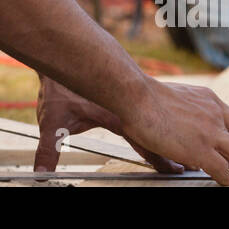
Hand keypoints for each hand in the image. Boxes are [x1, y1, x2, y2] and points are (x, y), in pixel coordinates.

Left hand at [33, 76, 182, 173]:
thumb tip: (40, 172)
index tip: (176, 167)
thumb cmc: (57, 90)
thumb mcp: (51, 123)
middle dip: (172, 149)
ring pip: (156, 120)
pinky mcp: (124, 94)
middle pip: (155, 132)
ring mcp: (127, 99)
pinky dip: (160, 123)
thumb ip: (47, 150)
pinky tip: (171, 129)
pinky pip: (148, 111)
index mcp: (113, 116)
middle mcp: (125, 107)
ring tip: (186, 149)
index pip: (142, 142)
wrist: (61, 56)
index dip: (159, 157)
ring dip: (170, 134)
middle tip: (187, 164)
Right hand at [114, 78, 228, 185]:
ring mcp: (210, 132)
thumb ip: (180, 120)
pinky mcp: (202, 151)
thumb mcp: (171, 102)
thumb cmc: (143, 97)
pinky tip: (228, 183)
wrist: (137, 96)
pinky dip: (228, 178)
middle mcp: (213, 113)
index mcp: (206, 98)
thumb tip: (179, 136)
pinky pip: (223, 169)